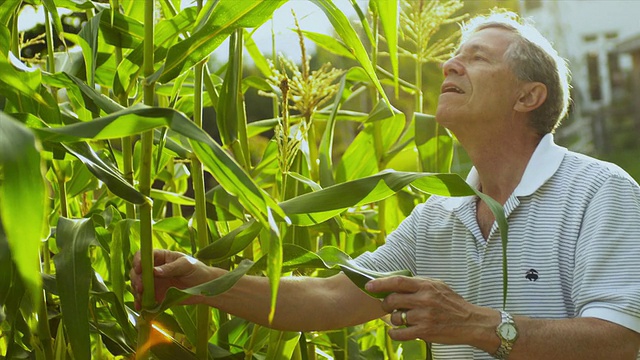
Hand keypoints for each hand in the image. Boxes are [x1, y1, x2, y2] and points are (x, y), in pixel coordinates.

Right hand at [130, 249, 219, 309]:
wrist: (204, 287)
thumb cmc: (197, 270)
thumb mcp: (186, 265)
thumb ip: (171, 268)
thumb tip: (154, 271)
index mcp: (161, 257)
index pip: (144, 255)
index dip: (138, 261)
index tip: (139, 270)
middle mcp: (154, 269)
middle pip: (137, 271)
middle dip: (136, 279)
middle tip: (141, 288)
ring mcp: (154, 282)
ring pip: (138, 285)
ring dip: (136, 292)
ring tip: (141, 299)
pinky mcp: (156, 295)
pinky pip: (144, 298)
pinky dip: (140, 302)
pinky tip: (140, 307)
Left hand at [365, 276, 497, 348]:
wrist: (471, 322)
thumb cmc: (452, 303)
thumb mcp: (438, 286)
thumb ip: (418, 284)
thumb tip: (396, 282)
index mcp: (426, 286)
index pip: (398, 281)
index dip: (380, 283)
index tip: (369, 286)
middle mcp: (424, 300)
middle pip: (392, 300)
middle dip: (385, 303)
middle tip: (388, 306)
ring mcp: (424, 317)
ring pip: (395, 318)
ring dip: (393, 319)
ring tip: (401, 319)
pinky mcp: (425, 332)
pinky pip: (400, 334)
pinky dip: (394, 333)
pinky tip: (397, 332)